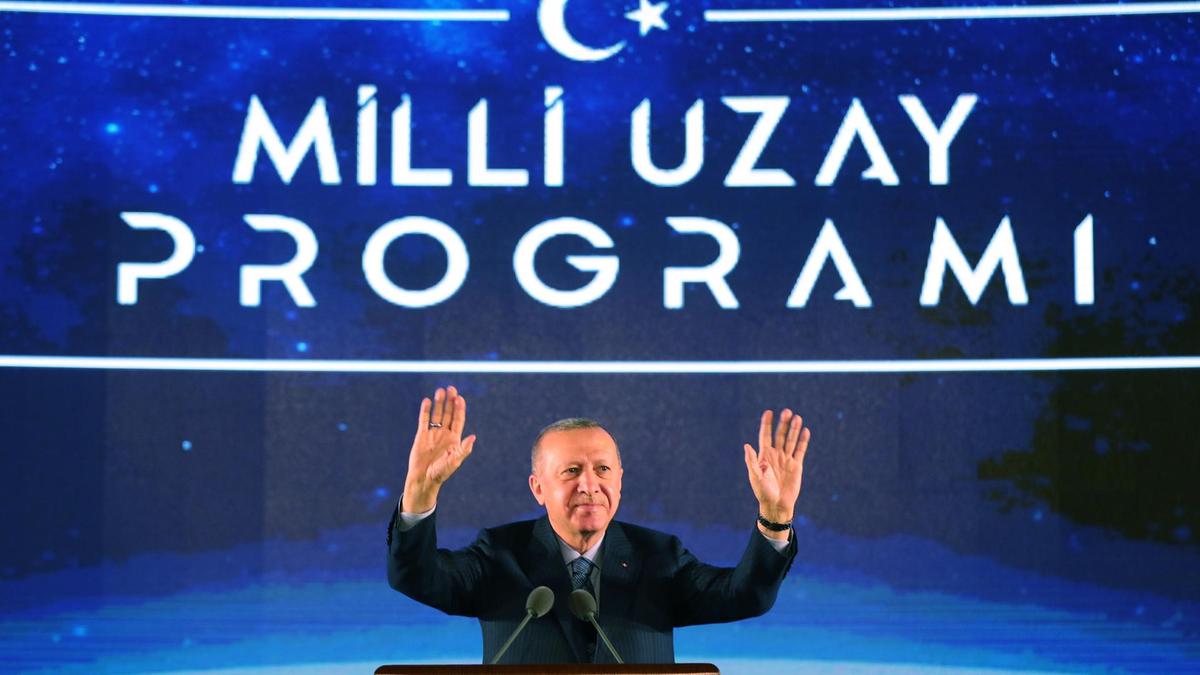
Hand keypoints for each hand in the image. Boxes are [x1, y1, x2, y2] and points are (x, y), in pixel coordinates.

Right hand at [402, 385, 476, 512]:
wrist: (423, 479)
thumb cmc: (441, 473)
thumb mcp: (454, 461)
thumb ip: (463, 449)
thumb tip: (473, 437)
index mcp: (454, 439)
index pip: (458, 420)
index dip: (459, 408)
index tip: (459, 398)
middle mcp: (444, 434)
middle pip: (449, 414)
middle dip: (450, 401)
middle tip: (451, 388)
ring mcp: (433, 434)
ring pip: (437, 414)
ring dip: (439, 403)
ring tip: (439, 390)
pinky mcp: (421, 436)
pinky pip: (424, 420)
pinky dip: (425, 410)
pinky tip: (427, 400)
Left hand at [743, 409, 809, 536]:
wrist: (777, 505)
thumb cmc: (763, 492)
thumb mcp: (755, 477)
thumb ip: (751, 461)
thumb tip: (747, 445)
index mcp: (764, 456)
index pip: (765, 436)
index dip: (766, 424)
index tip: (769, 412)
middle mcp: (775, 455)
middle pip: (779, 435)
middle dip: (783, 424)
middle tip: (787, 411)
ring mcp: (786, 459)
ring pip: (790, 440)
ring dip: (794, 429)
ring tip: (797, 417)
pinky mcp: (796, 465)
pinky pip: (800, 450)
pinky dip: (803, 441)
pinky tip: (805, 431)